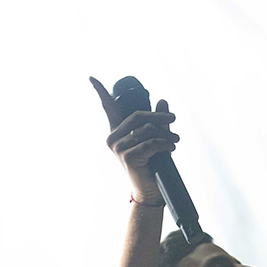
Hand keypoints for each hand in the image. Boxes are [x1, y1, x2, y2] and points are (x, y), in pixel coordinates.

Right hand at [89, 76, 178, 200]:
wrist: (149, 190)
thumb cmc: (151, 164)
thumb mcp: (155, 138)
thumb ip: (158, 122)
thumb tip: (163, 101)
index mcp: (116, 131)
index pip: (107, 108)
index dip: (100, 91)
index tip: (90, 77)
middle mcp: (112, 138)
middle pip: (138, 116)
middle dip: (158, 117)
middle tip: (174, 119)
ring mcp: (118, 148)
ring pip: (147, 130)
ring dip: (166, 134)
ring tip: (175, 140)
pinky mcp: (127, 156)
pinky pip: (150, 143)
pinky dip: (164, 143)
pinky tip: (172, 147)